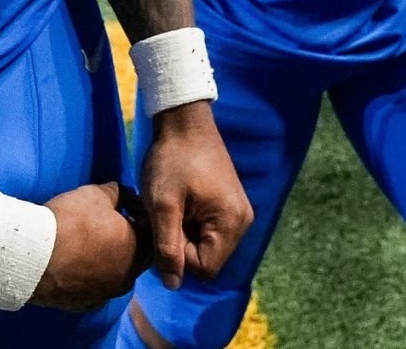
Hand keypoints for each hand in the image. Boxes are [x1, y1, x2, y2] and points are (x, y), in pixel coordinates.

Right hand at [30, 182, 148, 312]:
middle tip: (109, 225)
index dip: (139, 216)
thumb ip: (117, 193)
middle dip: (127, 239)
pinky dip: (90, 277)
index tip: (125, 207)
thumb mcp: (96, 194)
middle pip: (137, 256)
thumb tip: (124, 194)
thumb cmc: (72, 222)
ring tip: (89, 245)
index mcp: (138, 248)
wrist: (37, 257)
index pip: (151, 231)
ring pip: (117, 275)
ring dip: (109, 260)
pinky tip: (75, 265)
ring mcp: (108, 293)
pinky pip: (96, 288)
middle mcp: (129, 276)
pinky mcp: (87, 304)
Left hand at [139, 101, 251, 287]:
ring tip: (171, 207)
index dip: (178, 256)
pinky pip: (209, 230)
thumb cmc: (171, 159)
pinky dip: (190, 223)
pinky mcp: (229, 204)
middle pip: (208, 259)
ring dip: (184, 233)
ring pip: (206, 245)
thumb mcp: (162, 204)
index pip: (204, 268)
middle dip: (181, 245)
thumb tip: (172, 285)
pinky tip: (179, 202)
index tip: (163, 228)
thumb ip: (167, 247)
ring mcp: (238, 212)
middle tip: (164, 216)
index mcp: (232, 222)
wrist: (183, 121)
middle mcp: (243, 221)